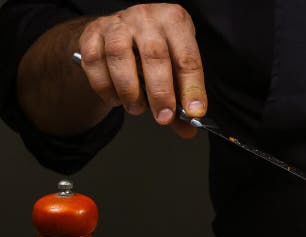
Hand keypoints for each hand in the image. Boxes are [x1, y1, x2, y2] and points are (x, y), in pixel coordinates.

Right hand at [78, 3, 204, 137]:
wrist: (119, 32)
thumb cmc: (155, 51)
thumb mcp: (175, 69)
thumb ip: (182, 99)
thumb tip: (188, 129)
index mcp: (175, 22)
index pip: (187, 58)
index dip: (192, 88)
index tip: (193, 112)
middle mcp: (147, 18)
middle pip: (155, 55)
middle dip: (160, 93)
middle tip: (163, 117)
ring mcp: (117, 23)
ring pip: (119, 56)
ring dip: (129, 90)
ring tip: (137, 108)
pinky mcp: (92, 33)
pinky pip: (94, 61)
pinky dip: (104, 86)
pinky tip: (115, 98)